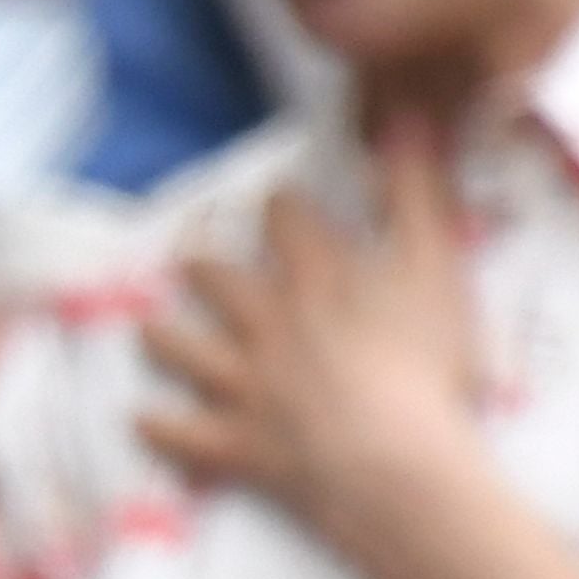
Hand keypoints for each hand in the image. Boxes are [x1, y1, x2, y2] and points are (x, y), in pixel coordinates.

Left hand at [135, 115, 488, 555]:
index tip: (276, 203)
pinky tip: (141, 421)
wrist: (394, 461)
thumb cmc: (427, 363)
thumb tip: (407, 117)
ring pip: (181, 350)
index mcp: (316, 277)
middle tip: (192, 262)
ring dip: (164, 339)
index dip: (280, 208)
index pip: (284, 221)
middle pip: (216, 280)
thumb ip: (419, 193)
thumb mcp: (437, 267)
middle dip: (204, 268)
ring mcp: (241, 386)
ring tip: (151, 331)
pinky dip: (158, 428)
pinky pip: (179, 435)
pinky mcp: (232, 445)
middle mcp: (266, 323)